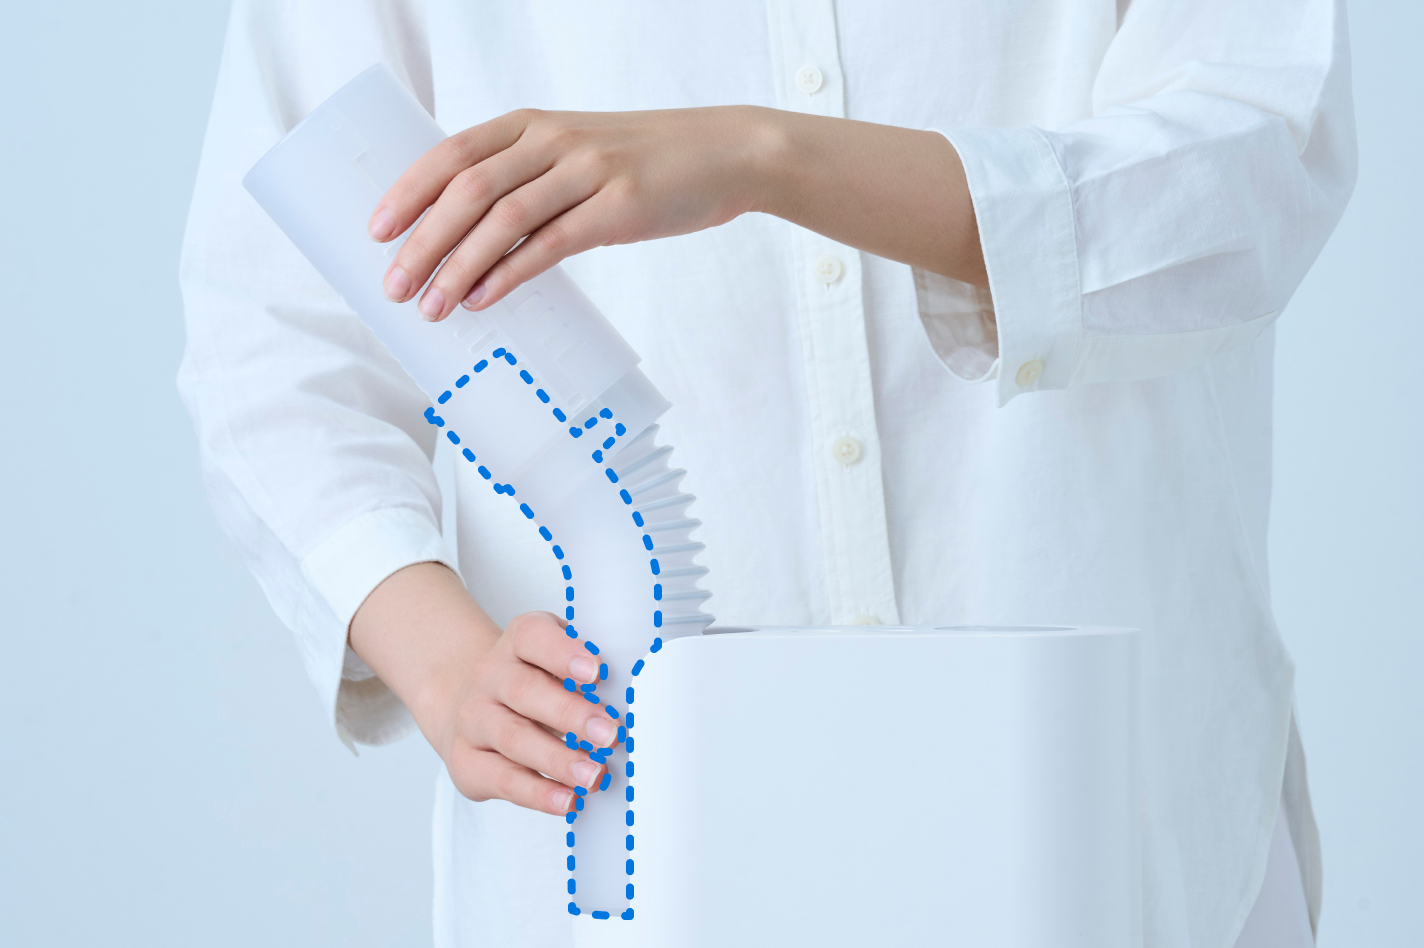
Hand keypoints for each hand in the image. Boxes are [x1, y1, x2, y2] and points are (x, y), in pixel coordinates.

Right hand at [349, 562, 616, 814]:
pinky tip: (566, 799)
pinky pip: (502, 779)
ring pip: (514, 738)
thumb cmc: (533, 682)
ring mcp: (474, 718)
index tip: (597, 672)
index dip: (564, 652)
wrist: (470, 703)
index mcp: (518, 642)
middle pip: (525, 691)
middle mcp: (489, 676)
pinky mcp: (466, 759)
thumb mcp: (556, 662)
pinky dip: (537, 792)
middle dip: (570, 714)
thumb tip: (630, 702)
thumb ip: (587, 674)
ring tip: (593, 775)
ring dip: (558, 760)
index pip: (534, 637)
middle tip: (609, 734)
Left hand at [368, 105, 779, 319]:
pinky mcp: (619, 207)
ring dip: (457, 265)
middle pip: (468, 190)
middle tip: (393, 284)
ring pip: (502, 218)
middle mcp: (553, 141)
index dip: (410, 192)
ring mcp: (587, 171)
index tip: (377, 230)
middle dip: (422, 241)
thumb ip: (528, 178)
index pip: (453, 154)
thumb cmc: (646, 160)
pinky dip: (509, 273)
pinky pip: (550, 243)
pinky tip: (483, 298)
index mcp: (533, 124)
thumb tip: (471, 233)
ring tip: (431, 305)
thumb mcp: (579, 152)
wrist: (725, 153)